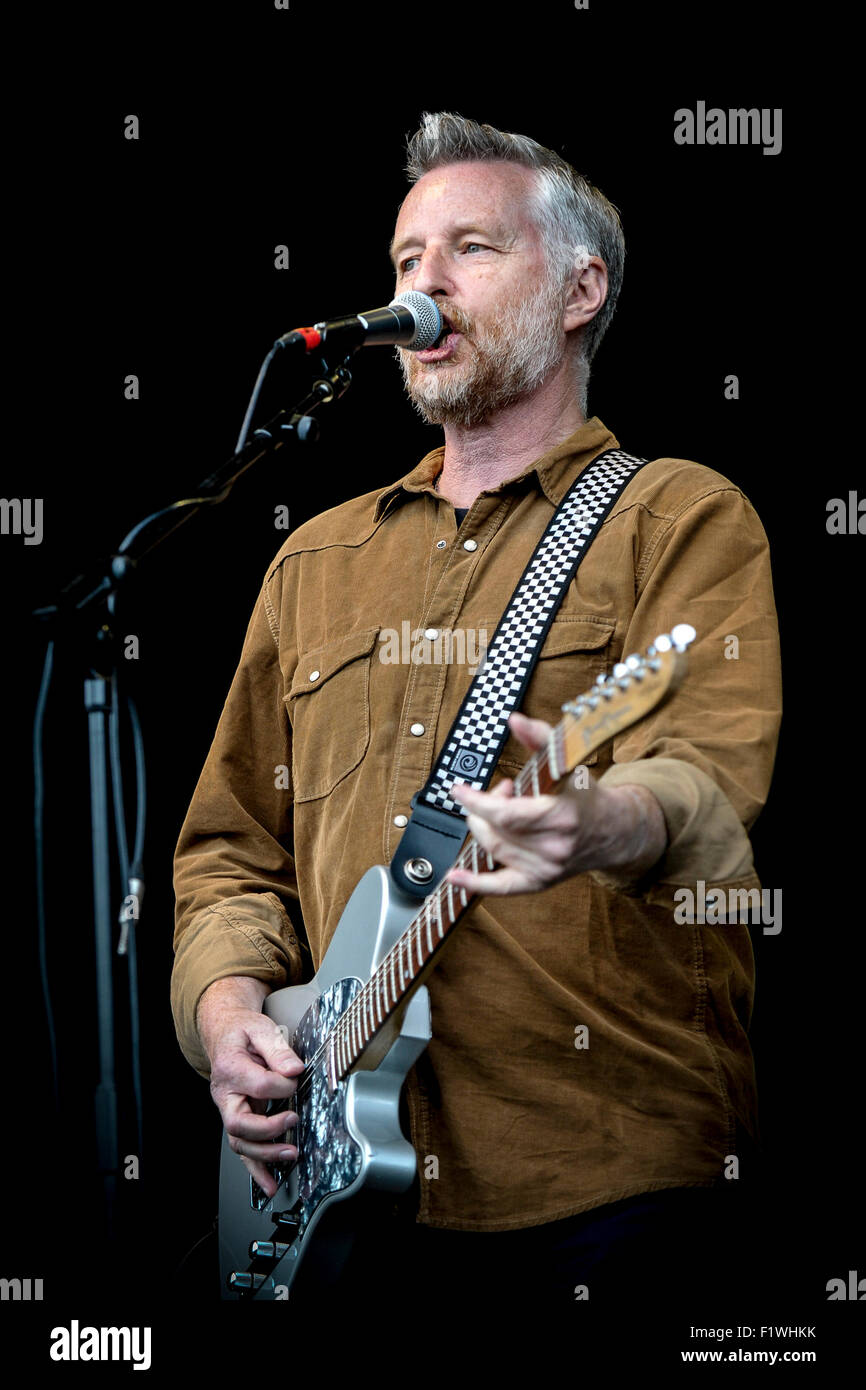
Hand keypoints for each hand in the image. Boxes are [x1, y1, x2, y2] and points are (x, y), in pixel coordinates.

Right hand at [197, 976, 304, 1197]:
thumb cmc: (242, 1031)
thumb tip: (294, 1069)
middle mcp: (225, 1094)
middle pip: (240, 1123)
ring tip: (291, 1155)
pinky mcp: (237, 1119)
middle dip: (268, 1130)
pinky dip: (256, 1170)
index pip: (259, 1084)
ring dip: (265, 1154)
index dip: (282, 1085)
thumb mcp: (260, 1028)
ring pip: (240, 1142)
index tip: (296, 1079)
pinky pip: (243, 1149)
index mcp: (230, 1067)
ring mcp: (229, 1109)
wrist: (224, 1033)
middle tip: (293, 1122)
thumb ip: (278, 1048)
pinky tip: (270, 1184)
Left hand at [447, 711, 666, 896]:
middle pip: (497, 831)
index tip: (458, 790)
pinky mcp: (541, 881)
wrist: (614, 830)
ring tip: (496, 810)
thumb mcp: (569, 760)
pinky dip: (475, 883)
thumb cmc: (587, 794)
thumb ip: (540, 738)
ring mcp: (547, 867)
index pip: (507, 815)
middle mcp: (554, 846)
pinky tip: (454, 877)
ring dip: (483, 827)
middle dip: (483, 809)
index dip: (477, 802)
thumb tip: (514, 720)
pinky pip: (502, 887)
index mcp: (561, 815)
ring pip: (495, 850)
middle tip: (496, 791)